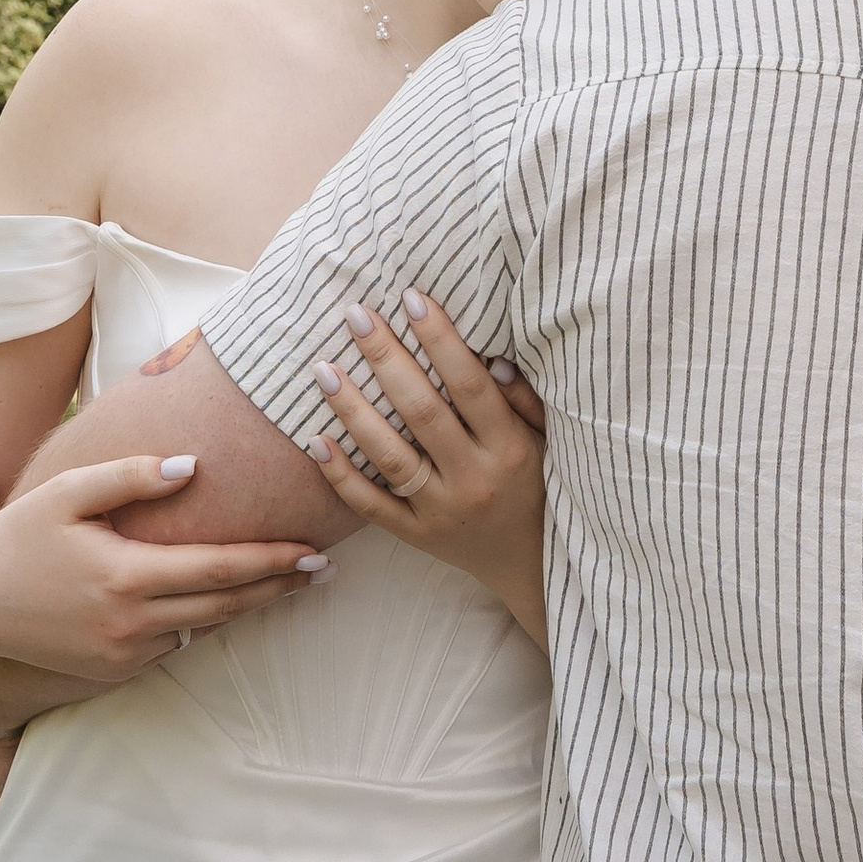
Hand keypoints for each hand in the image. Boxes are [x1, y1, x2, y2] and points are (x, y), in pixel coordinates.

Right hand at [0, 453, 326, 682]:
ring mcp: (121, 655)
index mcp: (124, 577)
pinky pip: (170, 645)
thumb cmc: (19, 532)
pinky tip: (220, 603)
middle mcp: (128, 624)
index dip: (270, 562)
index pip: (217, 570)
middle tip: (324, 570)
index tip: (313, 552)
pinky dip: (197, 623)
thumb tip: (193, 467)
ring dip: (244, 607)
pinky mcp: (111, 672)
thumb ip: (130, 476)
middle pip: (224, 607)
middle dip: (277, 588)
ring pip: (200, 629)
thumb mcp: (68, 491)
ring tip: (287, 583)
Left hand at [307, 290, 546, 645]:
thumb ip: (523, 398)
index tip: (410, 298)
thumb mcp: (547, 441)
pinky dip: (341, 475)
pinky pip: (372, 506)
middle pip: (422, 411)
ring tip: (323, 369)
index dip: (440, 339)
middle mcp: (474, 478)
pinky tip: (315, 439)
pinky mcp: (416, 535)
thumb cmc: (537, 485)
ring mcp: (441, 510)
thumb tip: (491, 355)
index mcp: (510, 448)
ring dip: (353, 410)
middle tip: (356, 314)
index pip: (469, 385)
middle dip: (386, 358)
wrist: (530, 564)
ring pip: (390, 457)